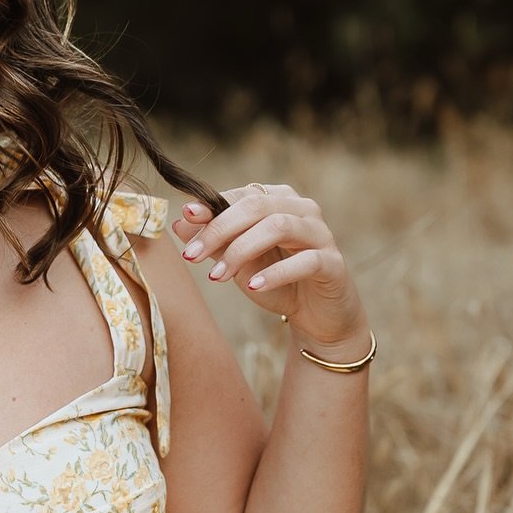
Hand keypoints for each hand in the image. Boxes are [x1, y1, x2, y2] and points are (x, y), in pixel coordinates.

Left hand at [170, 181, 370, 354]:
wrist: (316, 316)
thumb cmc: (276, 282)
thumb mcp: (238, 262)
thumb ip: (215, 241)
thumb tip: (178, 222)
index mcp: (278, 200)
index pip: (241, 195)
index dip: (211, 207)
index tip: (185, 218)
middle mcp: (302, 209)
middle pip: (257, 206)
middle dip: (220, 229)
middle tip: (192, 255)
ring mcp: (321, 234)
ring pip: (279, 226)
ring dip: (241, 250)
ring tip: (216, 276)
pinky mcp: (333, 263)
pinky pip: (305, 261)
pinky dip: (275, 273)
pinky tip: (252, 286)